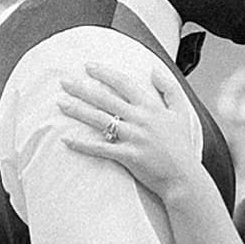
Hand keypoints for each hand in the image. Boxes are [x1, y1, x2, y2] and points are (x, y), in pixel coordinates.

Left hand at [57, 62, 198, 199]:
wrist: (184, 177)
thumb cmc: (182, 146)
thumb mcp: (181, 111)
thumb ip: (169, 88)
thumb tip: (154, 69)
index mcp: (151, 107)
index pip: (124, 83)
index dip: (104, 73)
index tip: (88, 66)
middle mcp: (140, 119)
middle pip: (105, 99)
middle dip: (82, 88)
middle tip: (64, 81)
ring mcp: (132, 138)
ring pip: (99, 120)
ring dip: (78, 110)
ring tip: (60, 103)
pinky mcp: (127, 156)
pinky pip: (100, 148)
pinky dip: (82, 144)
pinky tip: (66, 139)